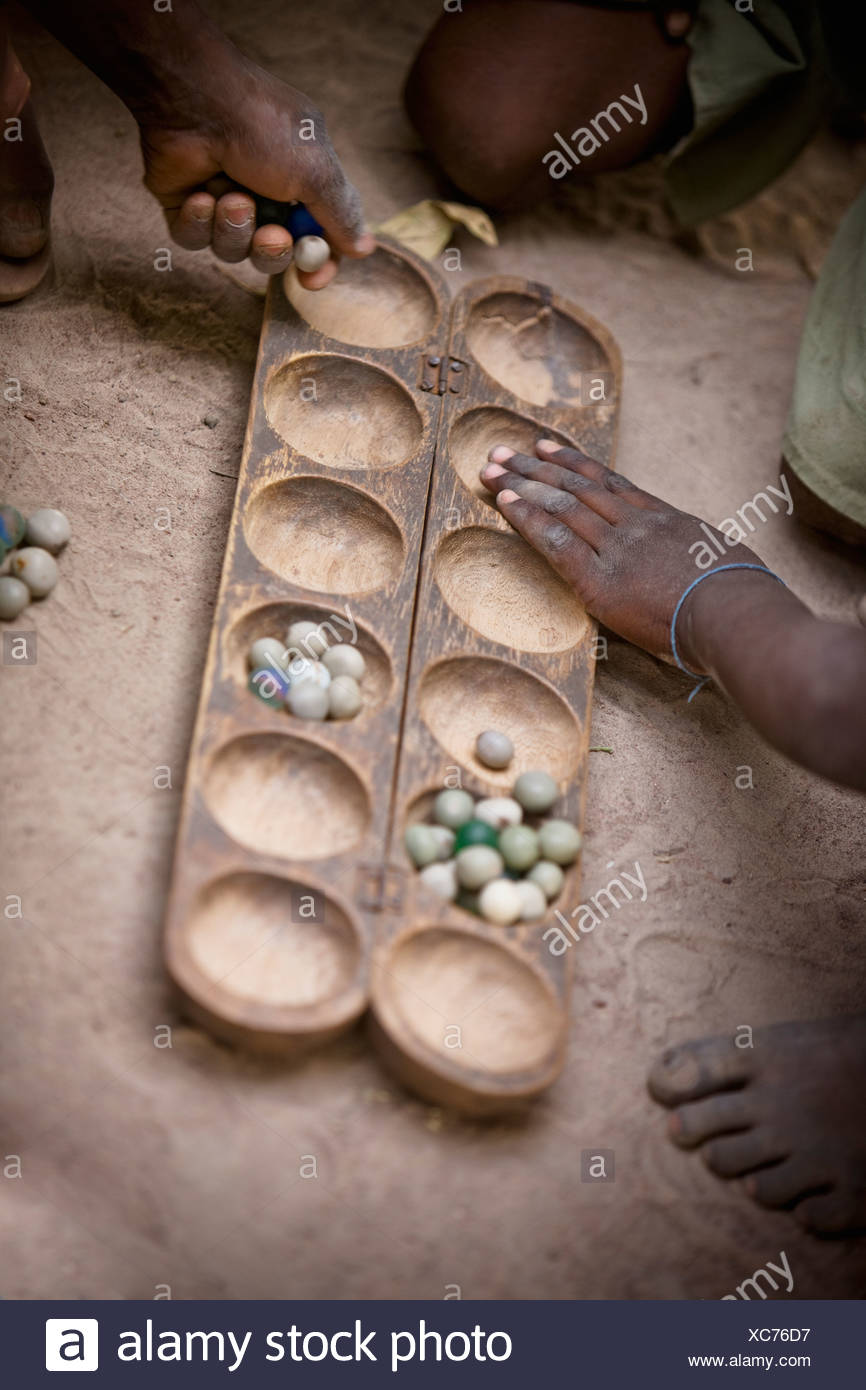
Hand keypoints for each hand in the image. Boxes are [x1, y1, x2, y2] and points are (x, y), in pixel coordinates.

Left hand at [138, 55, 372, 288]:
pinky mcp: (185, 205)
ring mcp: (221, 200)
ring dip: (234, 229)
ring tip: (229, 195)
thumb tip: (364, 248)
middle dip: (272, 250)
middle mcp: (263, 192)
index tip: (311, 280)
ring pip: (233, 250)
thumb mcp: (316, 170)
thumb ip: (341, 213)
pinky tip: (199, 194)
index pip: (315, 238)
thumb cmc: (262, 127)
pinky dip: (199, 223)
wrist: (195, 100)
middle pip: (273, 254)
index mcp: (300, 181)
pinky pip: (195, 240)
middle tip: (270, 234)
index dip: (316, 264)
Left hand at [480, 441, 763, 668]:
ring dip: (522, 483)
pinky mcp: (599, 580)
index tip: (548, 447)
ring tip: (491, 468)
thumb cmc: (742, 601)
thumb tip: (700, 566)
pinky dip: (527, 518)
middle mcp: (636, 525)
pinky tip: (504, 502)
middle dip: (536, 466)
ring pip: (562, 505)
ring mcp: (617, 549)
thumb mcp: (723, 562)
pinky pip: (555, 541)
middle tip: (504, 451)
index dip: (574, 464)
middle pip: (577, 487)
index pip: (610, 484)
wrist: (736, 615)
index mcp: (665, 519)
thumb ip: (698, 557)